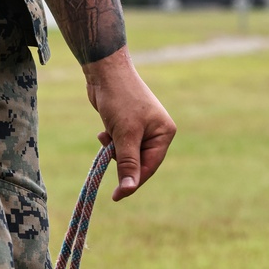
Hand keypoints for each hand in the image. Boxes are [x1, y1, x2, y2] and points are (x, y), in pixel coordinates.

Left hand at [84, 48, 176, 199]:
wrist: (105, 72)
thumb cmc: (120, 100)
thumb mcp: (125, 135)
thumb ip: (128, 163)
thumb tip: (128, 189)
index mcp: (165, 133)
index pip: (150, 166)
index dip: (133, 182)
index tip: (116, 196)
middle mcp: (157, 132)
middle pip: (139, 161)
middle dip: (121, 159)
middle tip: (107, 154)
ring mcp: (143, 128)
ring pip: (128, 154)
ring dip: (114, 151)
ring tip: (105, 137)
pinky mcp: (129, 125)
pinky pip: (121, 144)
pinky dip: (111, 142)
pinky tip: (103, 133)